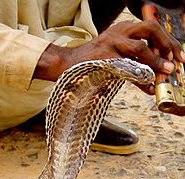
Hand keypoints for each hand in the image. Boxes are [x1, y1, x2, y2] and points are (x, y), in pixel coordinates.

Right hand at [34, 20, 184, 93]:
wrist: (68, 64)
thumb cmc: (94, 61)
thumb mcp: (116, 56)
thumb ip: (135, 64)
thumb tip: (154, 80)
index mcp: (123, 29)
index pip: (151, 28)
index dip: (168, 41)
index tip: (178, 55)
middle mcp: (118, 32)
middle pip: (149, 29)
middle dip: (166, 45)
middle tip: (173, 63)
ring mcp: (110, 43)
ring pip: (140, 47)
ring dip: (155, 62)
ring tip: (164, 75)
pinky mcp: (104, 58)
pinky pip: (127, 67)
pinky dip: (140, 78)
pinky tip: (147, 87)